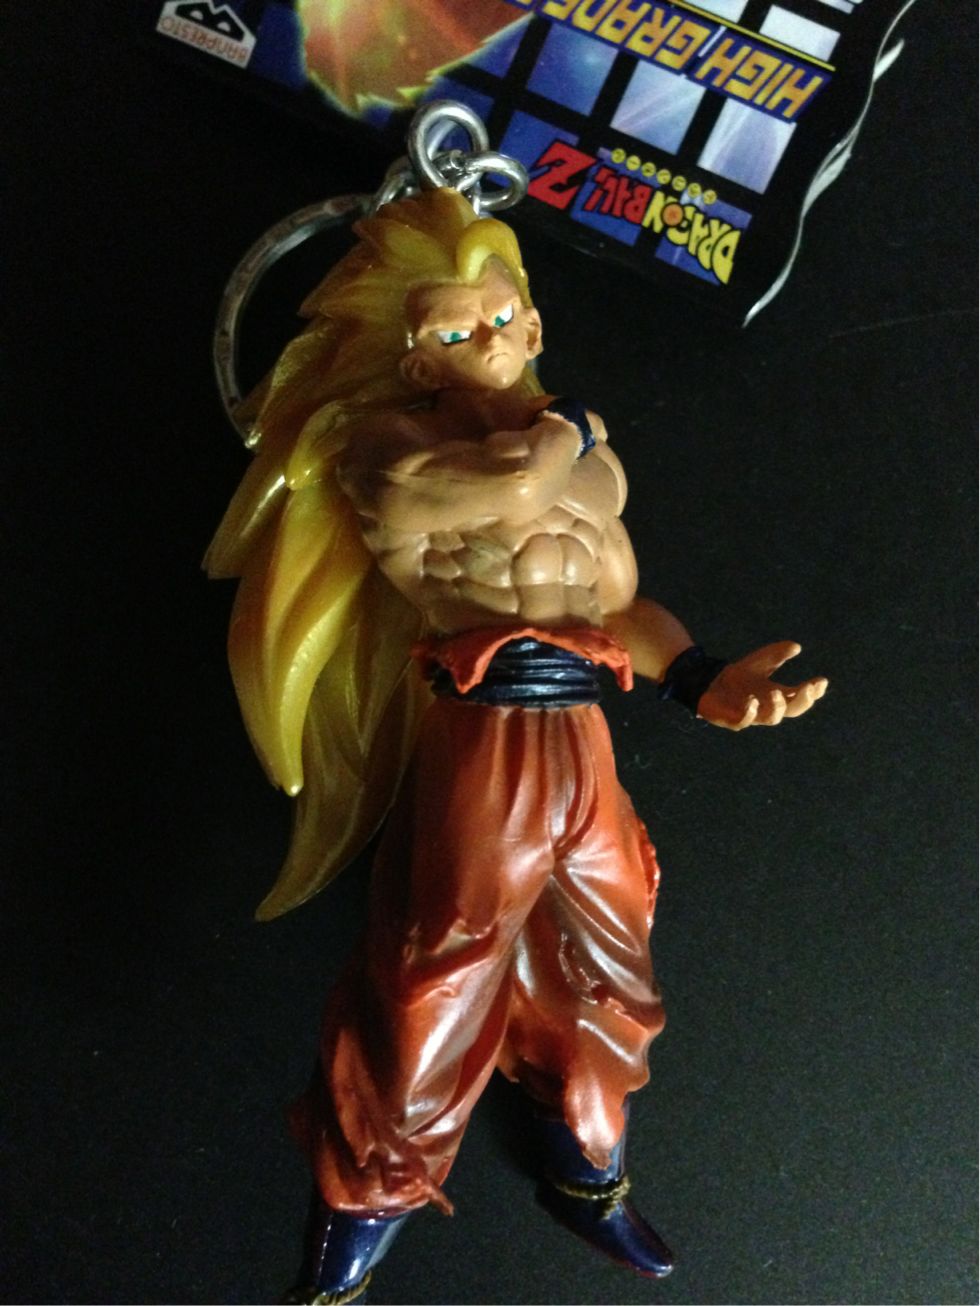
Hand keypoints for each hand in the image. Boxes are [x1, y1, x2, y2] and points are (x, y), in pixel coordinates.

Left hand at [697, 642, 827, 729]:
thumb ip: (777, 654)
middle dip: (802, 700)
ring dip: (777, 708)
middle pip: (792, 710)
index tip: (821, 680)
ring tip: (776, 693)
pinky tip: (751, 702)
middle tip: (807, 688)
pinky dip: (748, 714)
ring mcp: (752, 715)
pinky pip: (742, 722)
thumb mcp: (761, 660)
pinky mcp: (732, 719)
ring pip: (770, 719)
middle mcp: (768, 708)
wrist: (710, 682)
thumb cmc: (739, 676)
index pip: (801, 697)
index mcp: (778, 695)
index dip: (813, 692)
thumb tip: (796, 646)